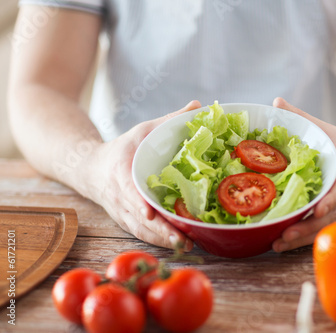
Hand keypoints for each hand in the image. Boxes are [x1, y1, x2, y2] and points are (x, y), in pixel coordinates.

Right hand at [82, 100, 201, 249]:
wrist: (90, 168)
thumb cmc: (123, 148)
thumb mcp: (142, 130)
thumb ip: (169, 120)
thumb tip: (199, 106)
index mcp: (120, 173)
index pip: (129, 191)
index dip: (139, 203)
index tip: (152, 214)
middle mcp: (119, 198)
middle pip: (139, 218)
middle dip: (161, 230)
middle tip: (184, 239)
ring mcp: (121, 212)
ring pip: (141, 231)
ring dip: (162, 241)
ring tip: (186, 245)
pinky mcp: (126, 221)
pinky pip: (141, 234)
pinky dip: (158, 241)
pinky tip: (179, 244)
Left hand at [271, 98, 335, 251]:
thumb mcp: (330, 132)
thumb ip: (303, 118)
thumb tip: (276, 103)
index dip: (331, 200)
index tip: (318, 208)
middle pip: (329, 216)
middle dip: (307, 228)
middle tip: (284, 235)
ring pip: (326, 228)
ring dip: (302, 239)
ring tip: (278, 244)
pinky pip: (326, 231)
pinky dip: (307, 240)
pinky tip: (286, 244)